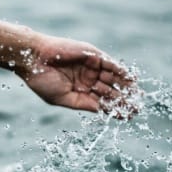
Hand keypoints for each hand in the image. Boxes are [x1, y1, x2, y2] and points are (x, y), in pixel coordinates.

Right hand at [21, 36, 135, 116]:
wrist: (34, 59)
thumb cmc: (42, 80)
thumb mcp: (63, 98)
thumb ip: (83, 104)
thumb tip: (101, 111)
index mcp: (79, 91)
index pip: (101, 102)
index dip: (115, 109)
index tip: (128, 117)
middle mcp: (87, 79)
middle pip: (110, 91)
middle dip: (124, 99)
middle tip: (137, 107)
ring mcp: (91, 67)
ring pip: (113, 78)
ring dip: (126, 87)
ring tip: (138, 96)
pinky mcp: (93, 55)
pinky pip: (111, 64)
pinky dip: (121, 71)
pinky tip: (132, 80)